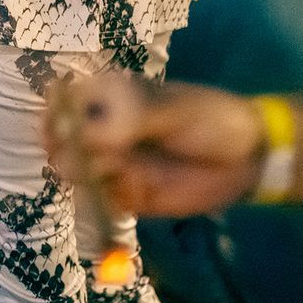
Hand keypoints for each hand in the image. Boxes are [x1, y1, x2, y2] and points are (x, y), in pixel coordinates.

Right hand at [47, 74, 266, 217]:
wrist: (247, 158)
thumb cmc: (209, 118)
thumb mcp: (172, 109)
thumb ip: (130, 119)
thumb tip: (86, 135)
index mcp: (106, 99)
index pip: (61, 104)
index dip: (55, 116)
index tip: (65, 128)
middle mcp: (101, 131)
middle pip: (59, 141)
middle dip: (69, 149)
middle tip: (97, 154)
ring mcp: (113, 164)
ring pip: (74, 173)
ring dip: (88, 174)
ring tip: (121, 169)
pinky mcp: (127, 196)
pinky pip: (101, 203)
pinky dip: (107, 200)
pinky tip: (133, 190)